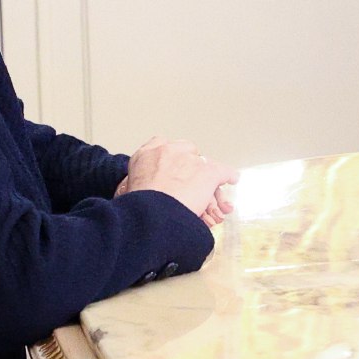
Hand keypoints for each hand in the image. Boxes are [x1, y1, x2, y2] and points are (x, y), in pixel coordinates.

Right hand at [118, 137, 235, 224]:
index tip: (172, 165)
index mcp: (145, 154)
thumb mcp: (126, 190)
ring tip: (211, 190)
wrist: (150, 213)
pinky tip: (232, 179)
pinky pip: (223, 171)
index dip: (170, 158)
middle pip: (186, 152)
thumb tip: (136, 190)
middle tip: (191, 180)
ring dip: (207, 178)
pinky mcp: (208, 172)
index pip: (160, 145)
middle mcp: (169, 151)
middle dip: (190, 165)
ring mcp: (190, 160)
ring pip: (204, 164)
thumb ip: (136, 183)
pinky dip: (228, 175)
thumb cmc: (137, 208)